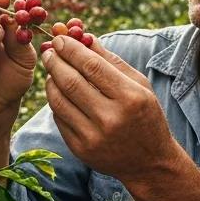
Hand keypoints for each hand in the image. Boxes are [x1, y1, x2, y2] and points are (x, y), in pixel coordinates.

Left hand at [41, 35, 178, 184]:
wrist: (150, 163)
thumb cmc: (146, 117)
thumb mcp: (139, 86)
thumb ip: (112, 61)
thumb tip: (84, 37)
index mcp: (130, 98)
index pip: (92, 66)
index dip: (71, 49)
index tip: (60, 38)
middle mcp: (111, 119)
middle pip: (71, 82)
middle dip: (55, 61)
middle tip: (49, 51)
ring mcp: (93, 137)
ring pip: (59, 100)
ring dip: (50, 80)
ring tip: (52, 70)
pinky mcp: (81, 150)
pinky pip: (59, 119)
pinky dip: (55, 101)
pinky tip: (59, 92)